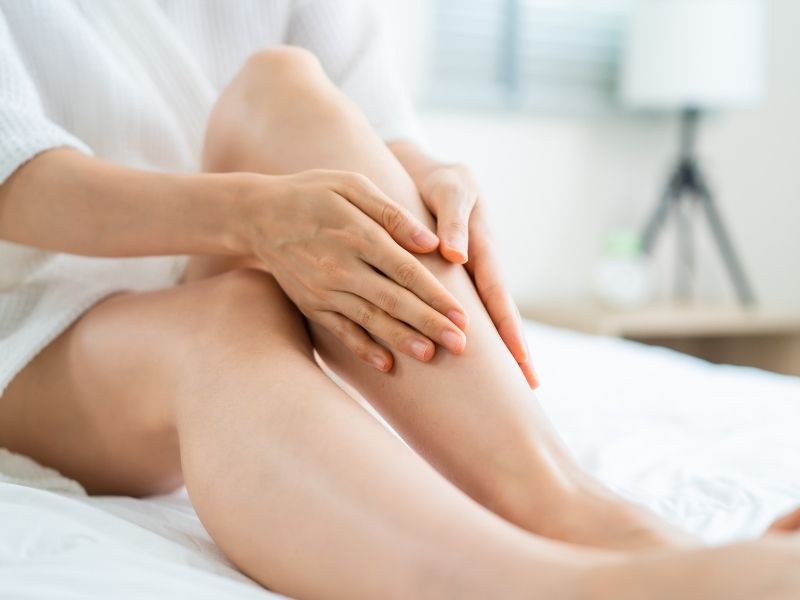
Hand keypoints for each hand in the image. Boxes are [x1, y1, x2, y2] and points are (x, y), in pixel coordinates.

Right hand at [240, 169, 467, 371]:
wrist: (258, 215)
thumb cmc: (313, 193)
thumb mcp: (352, 184)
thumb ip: (392, 213)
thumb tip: (430, 242)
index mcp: (358, 234)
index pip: (407, 271)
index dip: (437, 295)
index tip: (463, 316)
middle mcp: (342, 267)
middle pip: (394, 301)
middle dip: (430, 324)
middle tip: (460, 345)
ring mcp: (324, 289)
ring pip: (370, 320)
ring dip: (402, 340)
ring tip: (431, 355)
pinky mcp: (311, 304)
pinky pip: (341, 331)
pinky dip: (363, 349)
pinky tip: (386, 365)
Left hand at [418, 164, 537, 387]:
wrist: (426, 173)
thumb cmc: (439, 181)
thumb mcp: (449, 191)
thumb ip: (452, 220)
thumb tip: (456, 256)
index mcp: (483, 251)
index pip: (499, 299)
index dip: (510, 333)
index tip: (522, 365)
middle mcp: (480, 269)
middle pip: (499, 315)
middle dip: (515, 351)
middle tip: (529, 387)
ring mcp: (469, 276)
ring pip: (483, 317)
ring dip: (495, 348)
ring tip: (508, 383)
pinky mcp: (453, 277)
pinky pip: (463, 308)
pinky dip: (471, 331)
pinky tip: (469, 357)